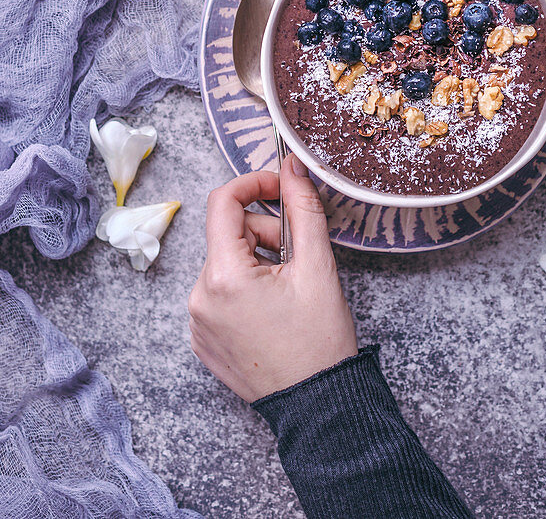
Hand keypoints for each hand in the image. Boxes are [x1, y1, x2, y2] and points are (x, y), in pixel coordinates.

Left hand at [189, 154, 356, 401]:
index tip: (280, 188)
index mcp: (223, 277)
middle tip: (298, 255)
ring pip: (225, 263)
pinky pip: (219, 293)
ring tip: (287, 287)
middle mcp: (199, 298)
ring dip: (256, 261)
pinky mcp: (202, 340)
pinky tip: (272, 309)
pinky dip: (245, 288)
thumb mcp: (317, 266)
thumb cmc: (319, 341)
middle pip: (228, 234)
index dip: (254, 184)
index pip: (223, 202)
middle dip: (265, 233)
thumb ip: (303, 208)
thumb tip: (292, 167)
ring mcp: (197, 322)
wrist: (318, 406)